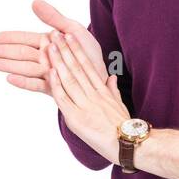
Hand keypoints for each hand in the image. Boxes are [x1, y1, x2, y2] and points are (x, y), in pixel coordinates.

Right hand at [0, 0, 108, 94]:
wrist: (102, 72)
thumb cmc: (88, 52)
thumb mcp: (73, 29)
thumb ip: (53, 17)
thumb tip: (34, 2)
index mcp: (48, 43)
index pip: (23, 39)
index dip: (7, 38)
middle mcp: (45, 58)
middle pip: (19, 53)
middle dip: (1, 52)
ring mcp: (48, 72)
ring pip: (23, 68)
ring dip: (7, 65)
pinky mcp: (53, 86)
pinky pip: (36, 84)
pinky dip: (23, 81)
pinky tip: (10, 78)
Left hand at [45, 29, 130, 164]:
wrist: (129, 144)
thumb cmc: (125, 127)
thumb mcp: (120, 105)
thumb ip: (113, 90)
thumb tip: (112, 78)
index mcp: (103, 90)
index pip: (88, 65)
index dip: (78, 49)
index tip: (70, 36)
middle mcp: (94, 94)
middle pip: (77, 67)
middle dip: (65, 49)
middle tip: (55, 34)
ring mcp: (85, 105)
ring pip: (69, 79)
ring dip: (58, 61)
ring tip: (49, 46)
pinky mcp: (77, 118)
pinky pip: (64, 99)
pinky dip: (56, 85)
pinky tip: (50, 72)